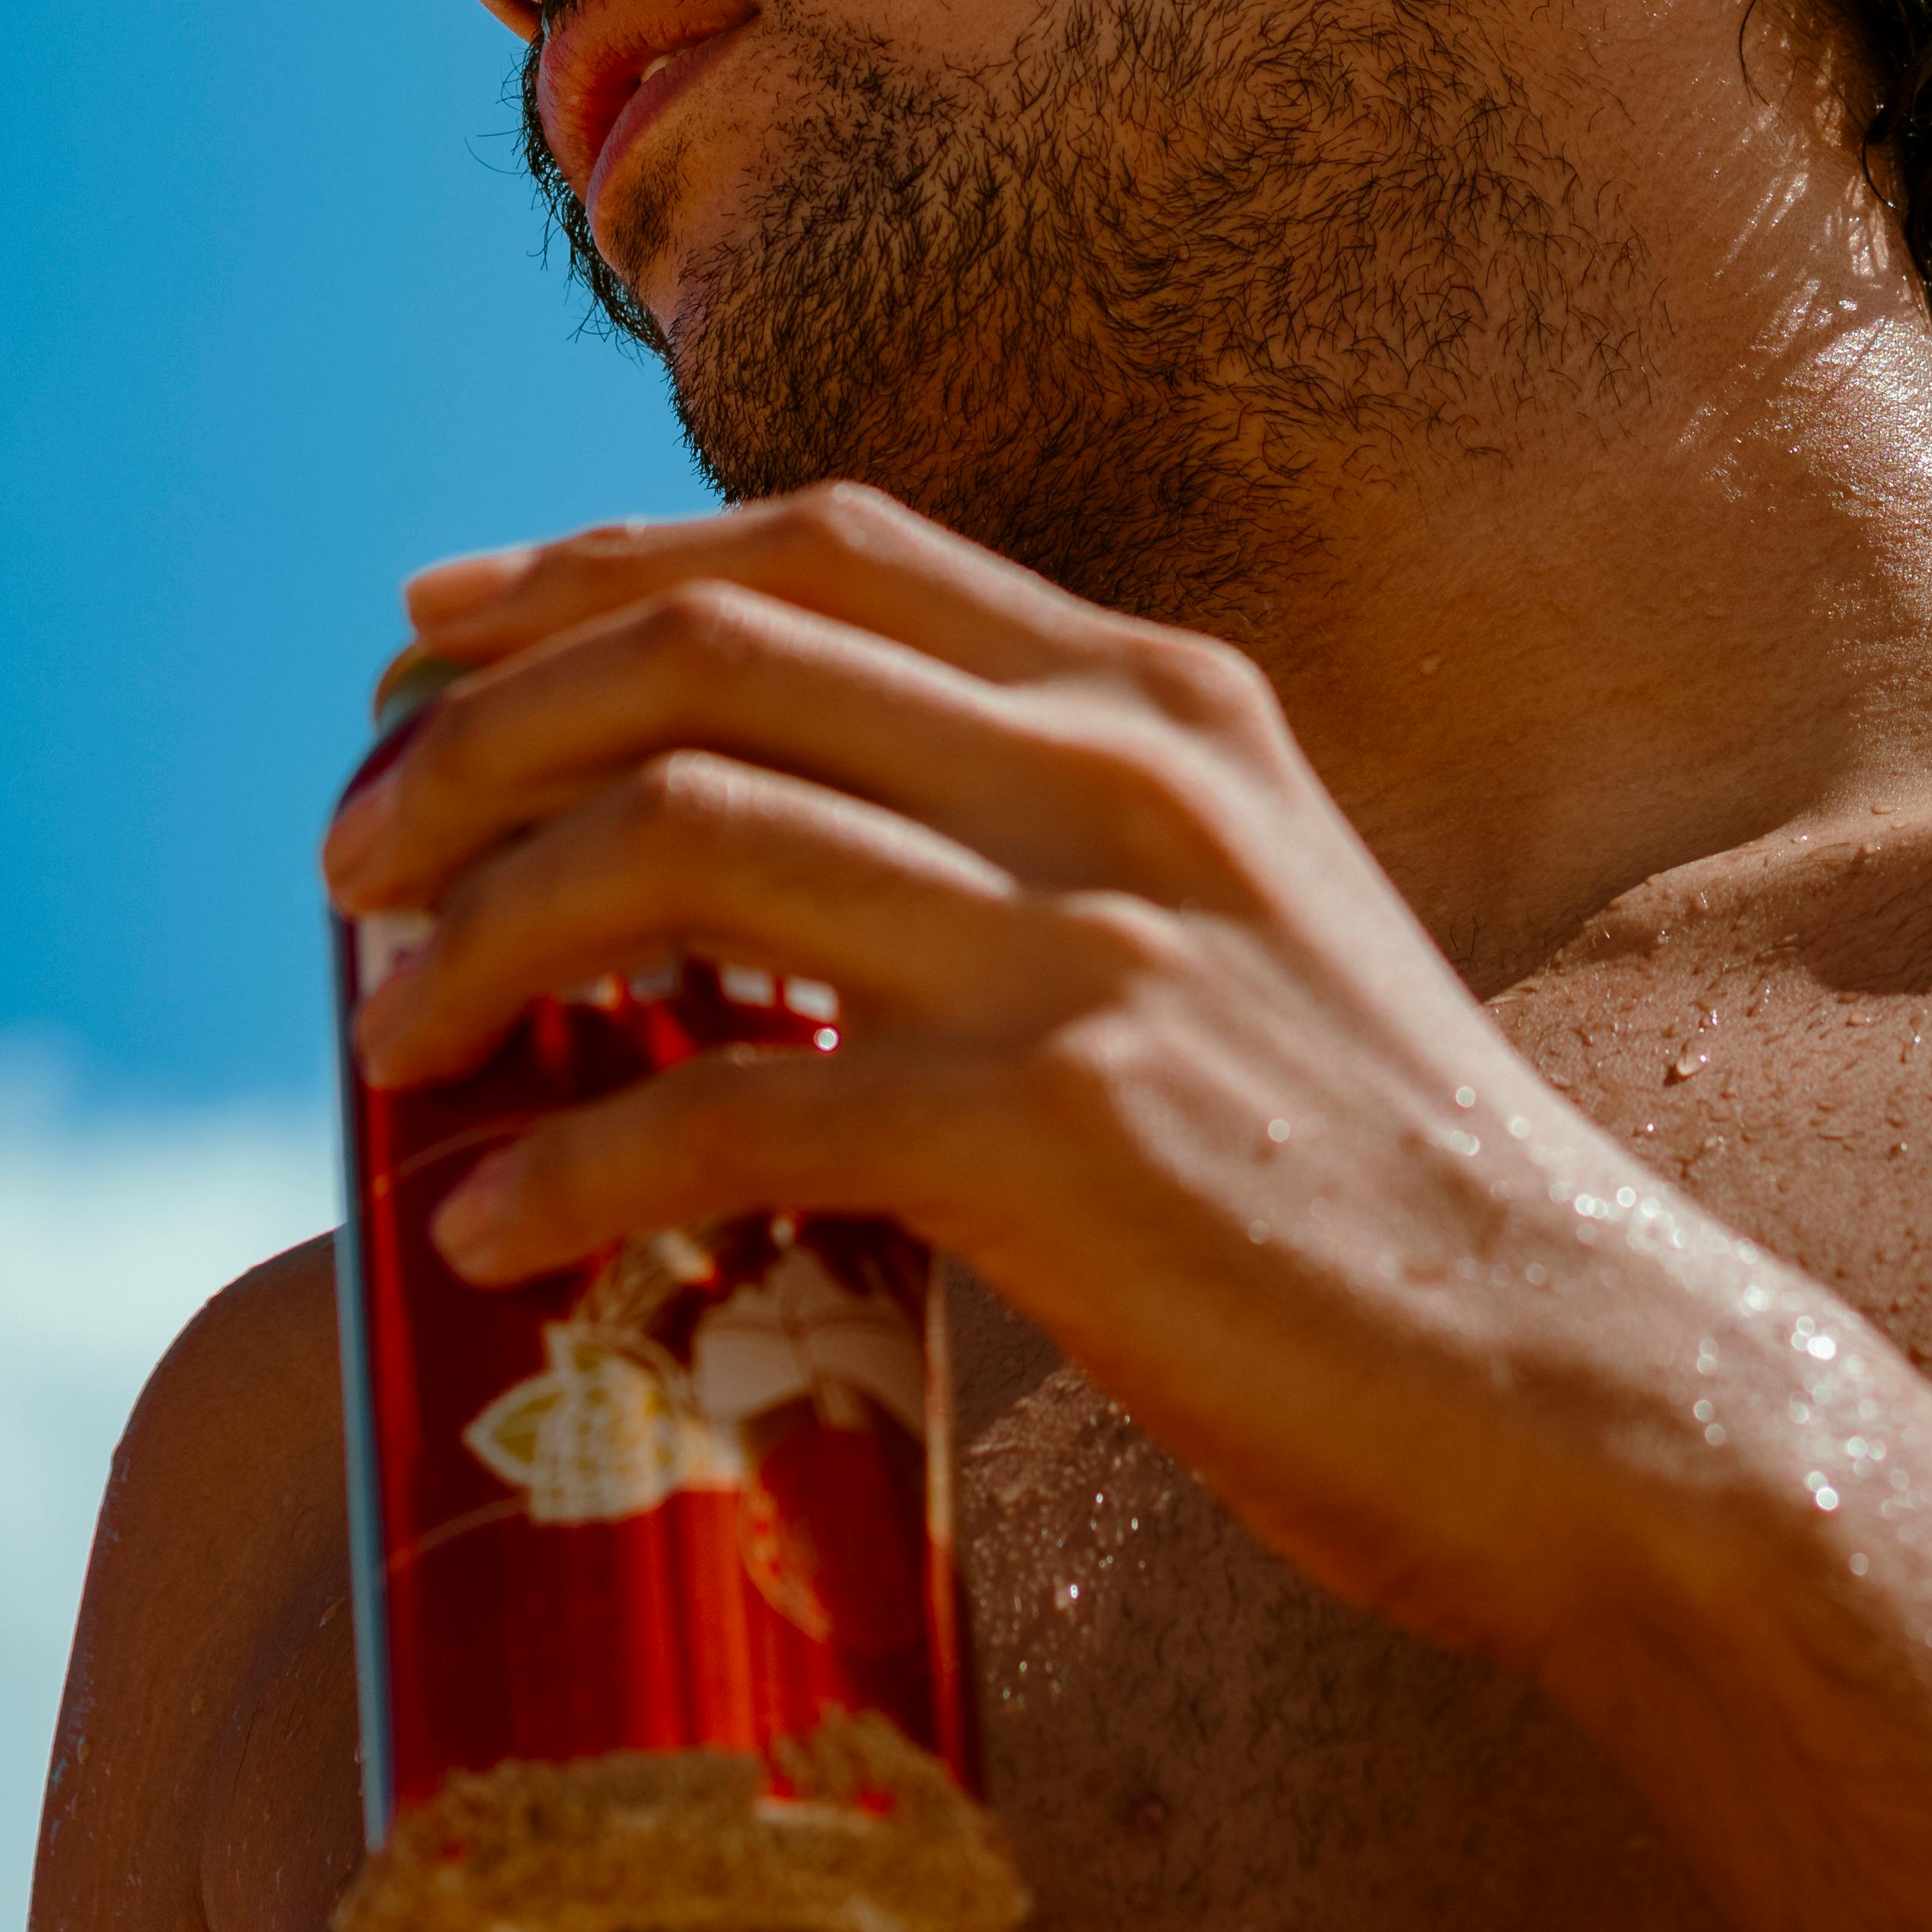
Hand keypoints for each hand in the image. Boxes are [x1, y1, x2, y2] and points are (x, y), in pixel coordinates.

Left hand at [323, 481, 1749, 1673]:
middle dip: (478, 727)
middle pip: (704, 650)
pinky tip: (490, 1227)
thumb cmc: (1371, 1179)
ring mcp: (1093, 945)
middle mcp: (1119, 771)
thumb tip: (766, 868)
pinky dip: (570, 1161)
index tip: (422, 632)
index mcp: (1155, 696)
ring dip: (481, 928)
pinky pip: (732, 1112)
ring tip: (377, 1032)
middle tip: (346, 851)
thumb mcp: (1229, 916)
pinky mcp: (1065, 1140)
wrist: (1585, 1387)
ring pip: (683, 840)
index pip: (810, 544)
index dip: (582, 566)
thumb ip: (1038, 841)